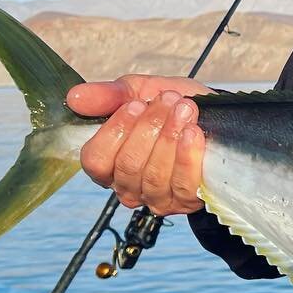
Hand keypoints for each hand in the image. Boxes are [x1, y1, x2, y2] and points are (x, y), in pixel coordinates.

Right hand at [68, 75, 211, 215]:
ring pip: (154, 176)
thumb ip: (108, 95)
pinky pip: (183, 184)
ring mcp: (158, 197)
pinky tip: (193, 133)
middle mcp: (128, 187)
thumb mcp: (140, 91)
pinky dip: (187, 156)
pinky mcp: (187, 201)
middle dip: (149, 128)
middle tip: (168, 100)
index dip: (115, 132)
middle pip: (128, 165)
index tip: (137, 104)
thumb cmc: (173, 106)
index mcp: (108, 164)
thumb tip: (74, 97)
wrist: (218, 116)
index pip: (95, 160)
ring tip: (184, 109)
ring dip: (169, 137)